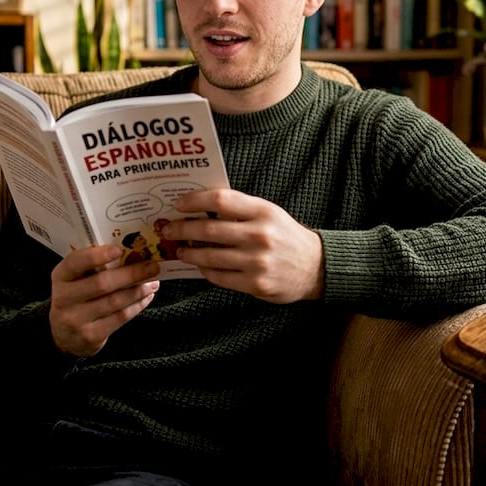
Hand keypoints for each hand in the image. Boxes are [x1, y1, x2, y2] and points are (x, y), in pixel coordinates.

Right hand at [48, 245, 160, 356]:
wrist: (64, 336)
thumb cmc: (76, 298)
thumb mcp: (75, 280)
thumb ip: (93, 268)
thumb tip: (131, 254)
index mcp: (60, 277)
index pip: (75, 263)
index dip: (97, 256)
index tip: (119, 249)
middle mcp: (64, 298)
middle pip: (101, 284)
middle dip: (131, 274)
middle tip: (152, 267)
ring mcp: (76, 320)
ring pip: (114, 302)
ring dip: (139, 290)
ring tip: (153, 282)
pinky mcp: (90, 336)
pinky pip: (120, 318)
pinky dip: (137, 305)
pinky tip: (146, 297)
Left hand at [165, 189, 323, 302]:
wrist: (315, 267)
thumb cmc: (286, 236)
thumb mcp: (269, 213)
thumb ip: (240, 208)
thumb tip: (200, 207)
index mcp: (263, 212)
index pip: (221, 200)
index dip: (195, 201)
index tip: (179, 204)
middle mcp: (260, 236)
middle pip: (208, 230)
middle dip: (182, 229)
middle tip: (169, 229)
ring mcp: (257, 262)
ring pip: (209, 257)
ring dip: (189, 253)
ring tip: (180, 249)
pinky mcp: (255, 284)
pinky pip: (219, 277)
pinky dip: (205, 271)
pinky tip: (200, 266)